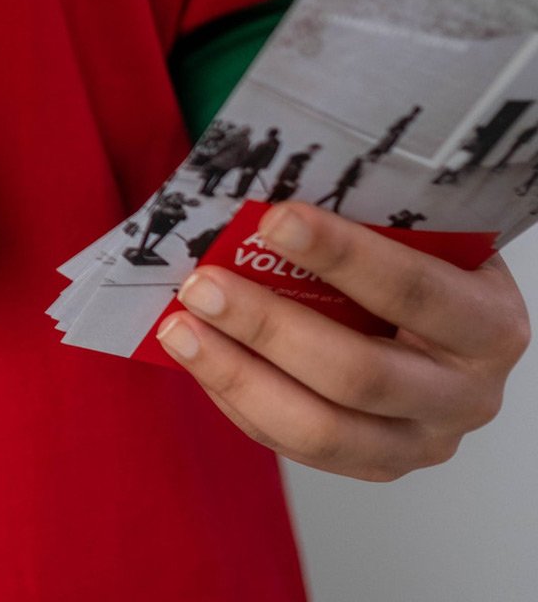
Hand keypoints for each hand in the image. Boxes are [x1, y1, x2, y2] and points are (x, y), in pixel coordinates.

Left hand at [156, 202, 529, 480]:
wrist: (449, 319)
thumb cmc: (425, 264)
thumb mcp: (418, 235)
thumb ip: (365, 220)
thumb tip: (267, 204)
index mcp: (488, 322)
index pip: (412, 289)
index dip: (341, 255)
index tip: (273, 220)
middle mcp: (466, 394)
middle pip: (357, 374)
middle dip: (267, 326)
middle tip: (202, 285)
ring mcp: (423, 440)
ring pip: (320, 430)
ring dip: (237, 375)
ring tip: (180, 329)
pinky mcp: (376, 464)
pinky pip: (294, 446)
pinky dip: (238, 400)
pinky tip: (199, 358)